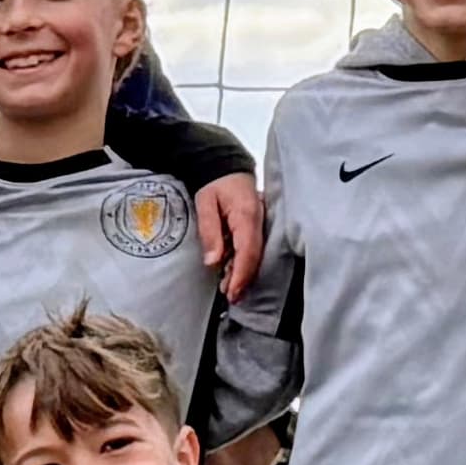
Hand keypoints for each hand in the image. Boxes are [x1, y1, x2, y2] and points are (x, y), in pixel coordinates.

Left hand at [195, 173, 263, 298]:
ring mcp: (260, 225)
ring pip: (254, 255)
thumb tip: (213, 262)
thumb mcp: (205, 203)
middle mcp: (259, 222)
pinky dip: (241, 263)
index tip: (233, 292)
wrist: (227, 167)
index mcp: (247, 215)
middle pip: (254, 257)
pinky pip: (252, 248)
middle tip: (231, 297)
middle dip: (243, 279)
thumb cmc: (215, 183)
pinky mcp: (256, 228)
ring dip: (242, 273)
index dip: (241, 274)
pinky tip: (230, 273)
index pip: (248, 251)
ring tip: (228, 289)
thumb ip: (210, 231)